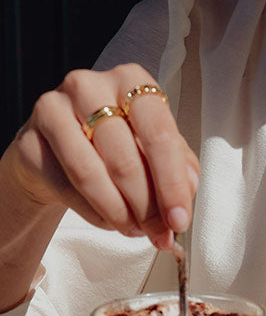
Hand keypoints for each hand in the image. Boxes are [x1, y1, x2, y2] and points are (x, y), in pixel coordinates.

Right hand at [5, 64, 198, 249]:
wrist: (58, 154)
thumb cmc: (115, 148)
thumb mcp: (154, 152)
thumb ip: (178, 169)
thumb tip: (185, 196)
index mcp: (131, 81)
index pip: (159, 133)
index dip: (172, 183)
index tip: (179, 220)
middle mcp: (90, 86)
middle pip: (125, 158)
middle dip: (147, 207)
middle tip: (158, 234)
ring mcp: (54, 109)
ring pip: (92, 174)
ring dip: (119, 213)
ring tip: (135, 230)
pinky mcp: (30, 140)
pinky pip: (67, 187)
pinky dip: (94, 214)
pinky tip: (109, 222)